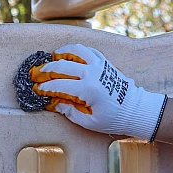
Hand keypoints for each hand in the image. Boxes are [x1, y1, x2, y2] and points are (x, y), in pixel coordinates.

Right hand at [31, 43, 166, 140]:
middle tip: (37, 74)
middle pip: (62, 66)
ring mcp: (99, 65)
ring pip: (75, 51)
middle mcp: (92, 73)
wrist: (135, 109)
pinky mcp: (105, 62)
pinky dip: (76, 50)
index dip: (45, 87)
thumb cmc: (113, 118)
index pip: (58, 85)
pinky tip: (69, 55)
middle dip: (46, 70)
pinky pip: (88, 50)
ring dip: (61, 53)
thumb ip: (70, 112)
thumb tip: (54, 103)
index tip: (37, 89)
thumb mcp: (89, 121)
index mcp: (87, 90)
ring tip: (53, 57)